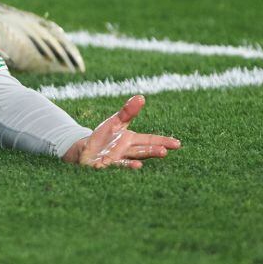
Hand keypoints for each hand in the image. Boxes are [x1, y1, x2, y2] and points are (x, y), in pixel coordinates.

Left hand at [62, 95, 179, 169]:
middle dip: (151, 151)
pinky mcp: (101, 165)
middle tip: (164, 152)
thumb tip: (141, 97)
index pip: (150, 140)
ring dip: (131, 164)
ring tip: (139, 165)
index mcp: (131, 141)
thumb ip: (127, 111)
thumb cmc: (104, 137)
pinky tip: (104, 166)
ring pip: (125, 162)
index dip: (163, 142)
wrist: (85, 151)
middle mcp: (125, 152)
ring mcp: (114, 160)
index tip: (177, 144)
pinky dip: (105, 167)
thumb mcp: (115, 122)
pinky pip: (104, 167)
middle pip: (141, 151)